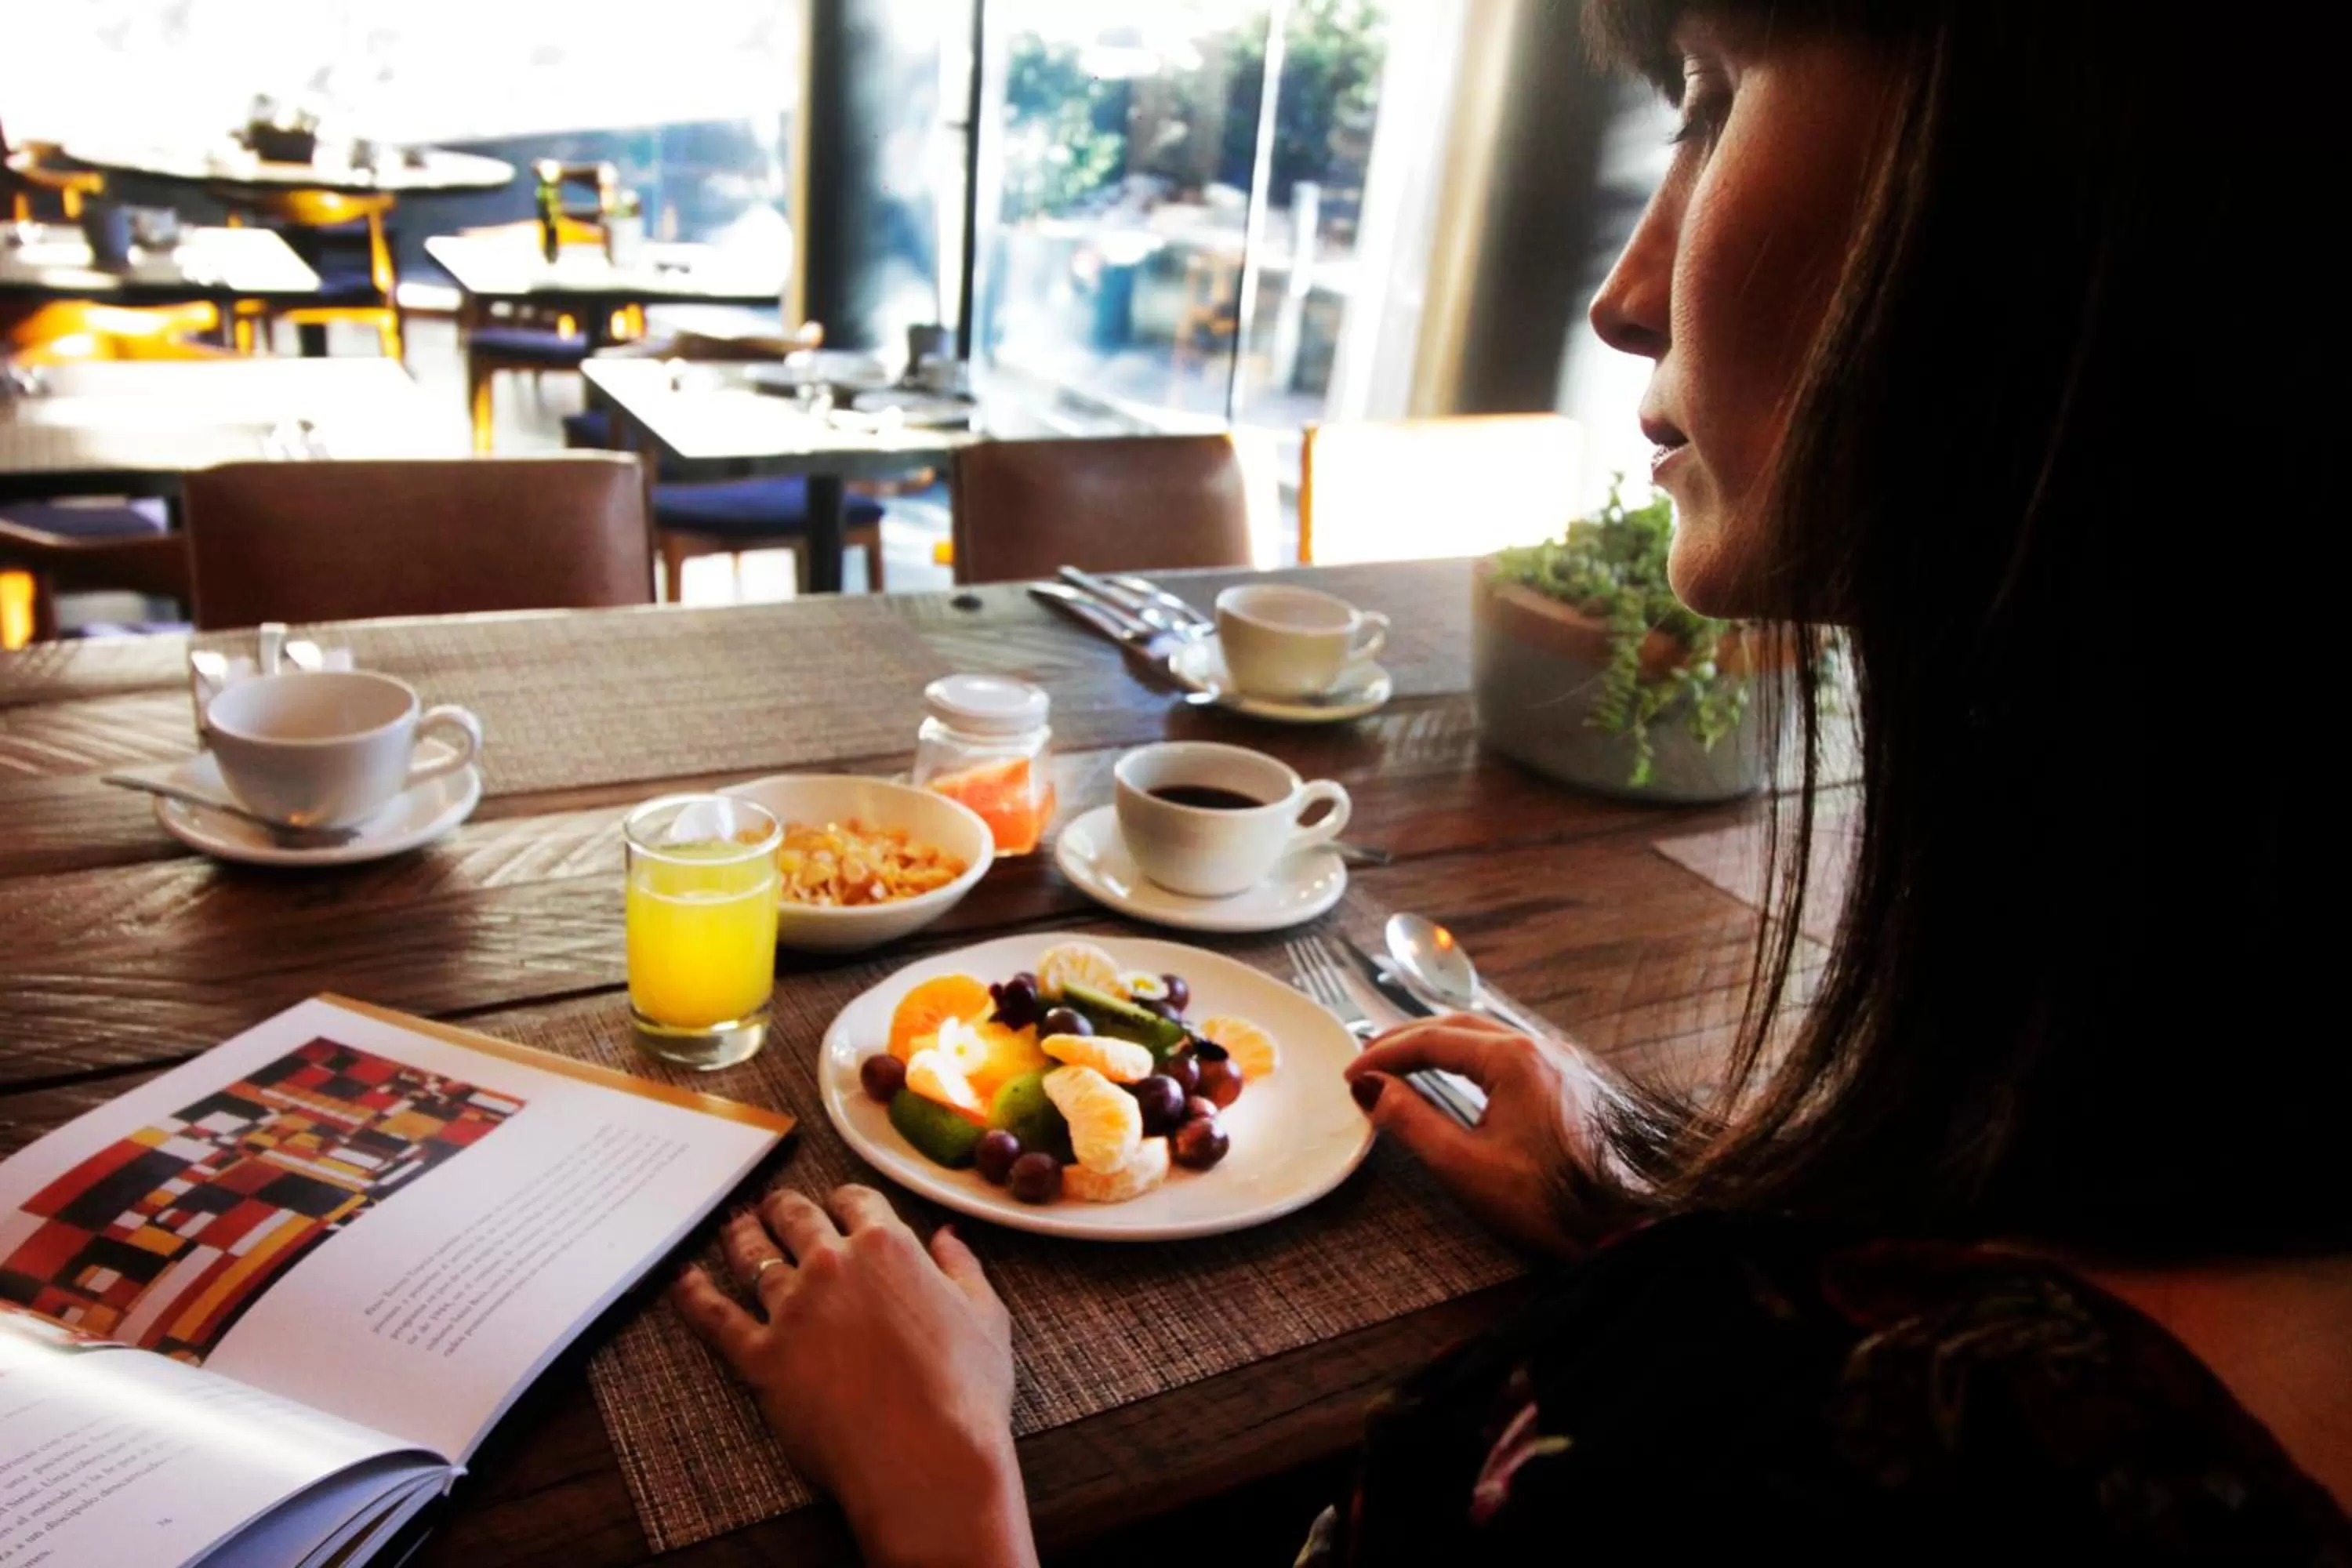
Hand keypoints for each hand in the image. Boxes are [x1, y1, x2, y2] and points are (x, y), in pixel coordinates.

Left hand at [670, 1185, 1036, 1567]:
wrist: (927, 1456)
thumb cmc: (966, 1392)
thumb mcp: (986, 1316)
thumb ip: (962, 1267)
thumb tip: (949, 1236)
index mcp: (889, 1247)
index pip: (856, 1201)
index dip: (844, 1199)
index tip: (837, 1203)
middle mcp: (833, 1264)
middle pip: (795, 1217)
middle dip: (783, 1207)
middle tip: (772, 1206)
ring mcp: (792, 1309)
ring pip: (753, 1256)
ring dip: (741, 1236)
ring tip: (734, 1227)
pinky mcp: (761, 1357)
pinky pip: (715, 1316)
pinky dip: (693, 1294)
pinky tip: (682, 1279)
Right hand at [1343, 1014, 1614, 1257]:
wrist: (1622, 1224)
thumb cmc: (1551, 1201)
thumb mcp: (1465, 1166)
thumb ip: (1411, 1121)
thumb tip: (1372, 1089)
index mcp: (1513, 1059)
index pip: (1431, 1040)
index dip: (1384, 1055)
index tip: (1353, 1072)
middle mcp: (1539, 1048)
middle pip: (1457, 1026)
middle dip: (1407, 1040)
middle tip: (1369, 1060)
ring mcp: (1558, 1062)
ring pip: (1484, 1036)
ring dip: (1439, 1045)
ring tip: (1403, 1064)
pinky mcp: (1568, 1083)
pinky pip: (1508, 1054)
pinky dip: (1470, 1057)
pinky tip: (1456, 1076)